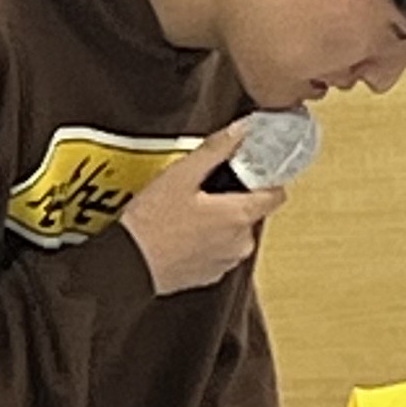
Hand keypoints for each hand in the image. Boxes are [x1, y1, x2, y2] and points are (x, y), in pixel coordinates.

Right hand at [120, 119, 284, 296]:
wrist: (129, 263)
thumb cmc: (152, 223)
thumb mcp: (181, 175)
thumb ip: (216, 150)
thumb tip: (241, 131)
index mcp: (239, 215)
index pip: (276, 194)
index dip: (264, 178)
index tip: (247, 169)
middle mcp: (241, 242)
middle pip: (251, 211)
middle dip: (232, 200)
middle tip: (201, 191)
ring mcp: (227, 261)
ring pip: (234, 232)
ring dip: (219, 222)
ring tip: (187, 213)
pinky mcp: (211, 275)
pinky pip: (218, 251)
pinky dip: (207, 241)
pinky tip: (182, 233)